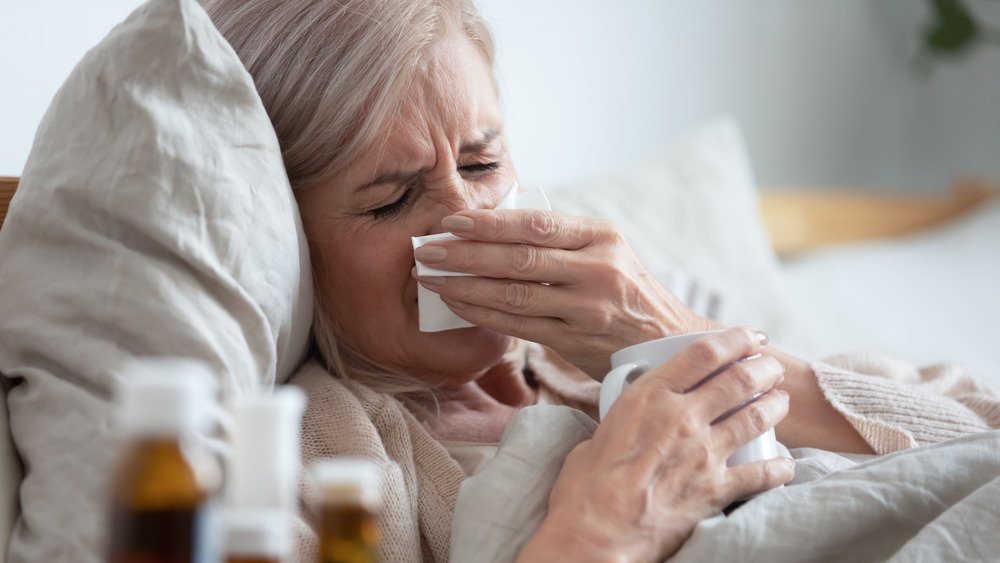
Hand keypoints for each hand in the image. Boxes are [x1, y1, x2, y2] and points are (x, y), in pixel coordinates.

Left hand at [413, 208, 716, 377]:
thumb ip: (561, 239)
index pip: (536, 224)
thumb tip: (495, 222)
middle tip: (428, 249)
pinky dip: (484, 315)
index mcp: (602, 237)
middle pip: (519, 258)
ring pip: (515, 295)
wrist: (667, 342)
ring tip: (431, 279)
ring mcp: (587, 309)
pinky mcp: (576, 342)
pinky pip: (519, 326)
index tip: (452, 220)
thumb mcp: (607, 251)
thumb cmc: (626, 290)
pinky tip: (458, 306)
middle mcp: (597, 270)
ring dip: (466, 287)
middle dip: (466, 253)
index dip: (489, 222)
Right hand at [518, 328, 793, 561]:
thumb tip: (629, 422)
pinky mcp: (715, 490)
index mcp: (649, 397)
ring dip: (775, 405)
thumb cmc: (584, 489)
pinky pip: (762, 474)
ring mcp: (703, 453)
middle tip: (771, 367)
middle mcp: (681, 418)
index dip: (735, 338)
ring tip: (780, 401)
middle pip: (738, 379)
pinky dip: (779, 467)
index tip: (750, 336)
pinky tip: (786, 464)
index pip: (703, 353)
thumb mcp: (599, 433)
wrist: (595, 535)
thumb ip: (625, 419)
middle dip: (763, 368)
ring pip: (755, 417)